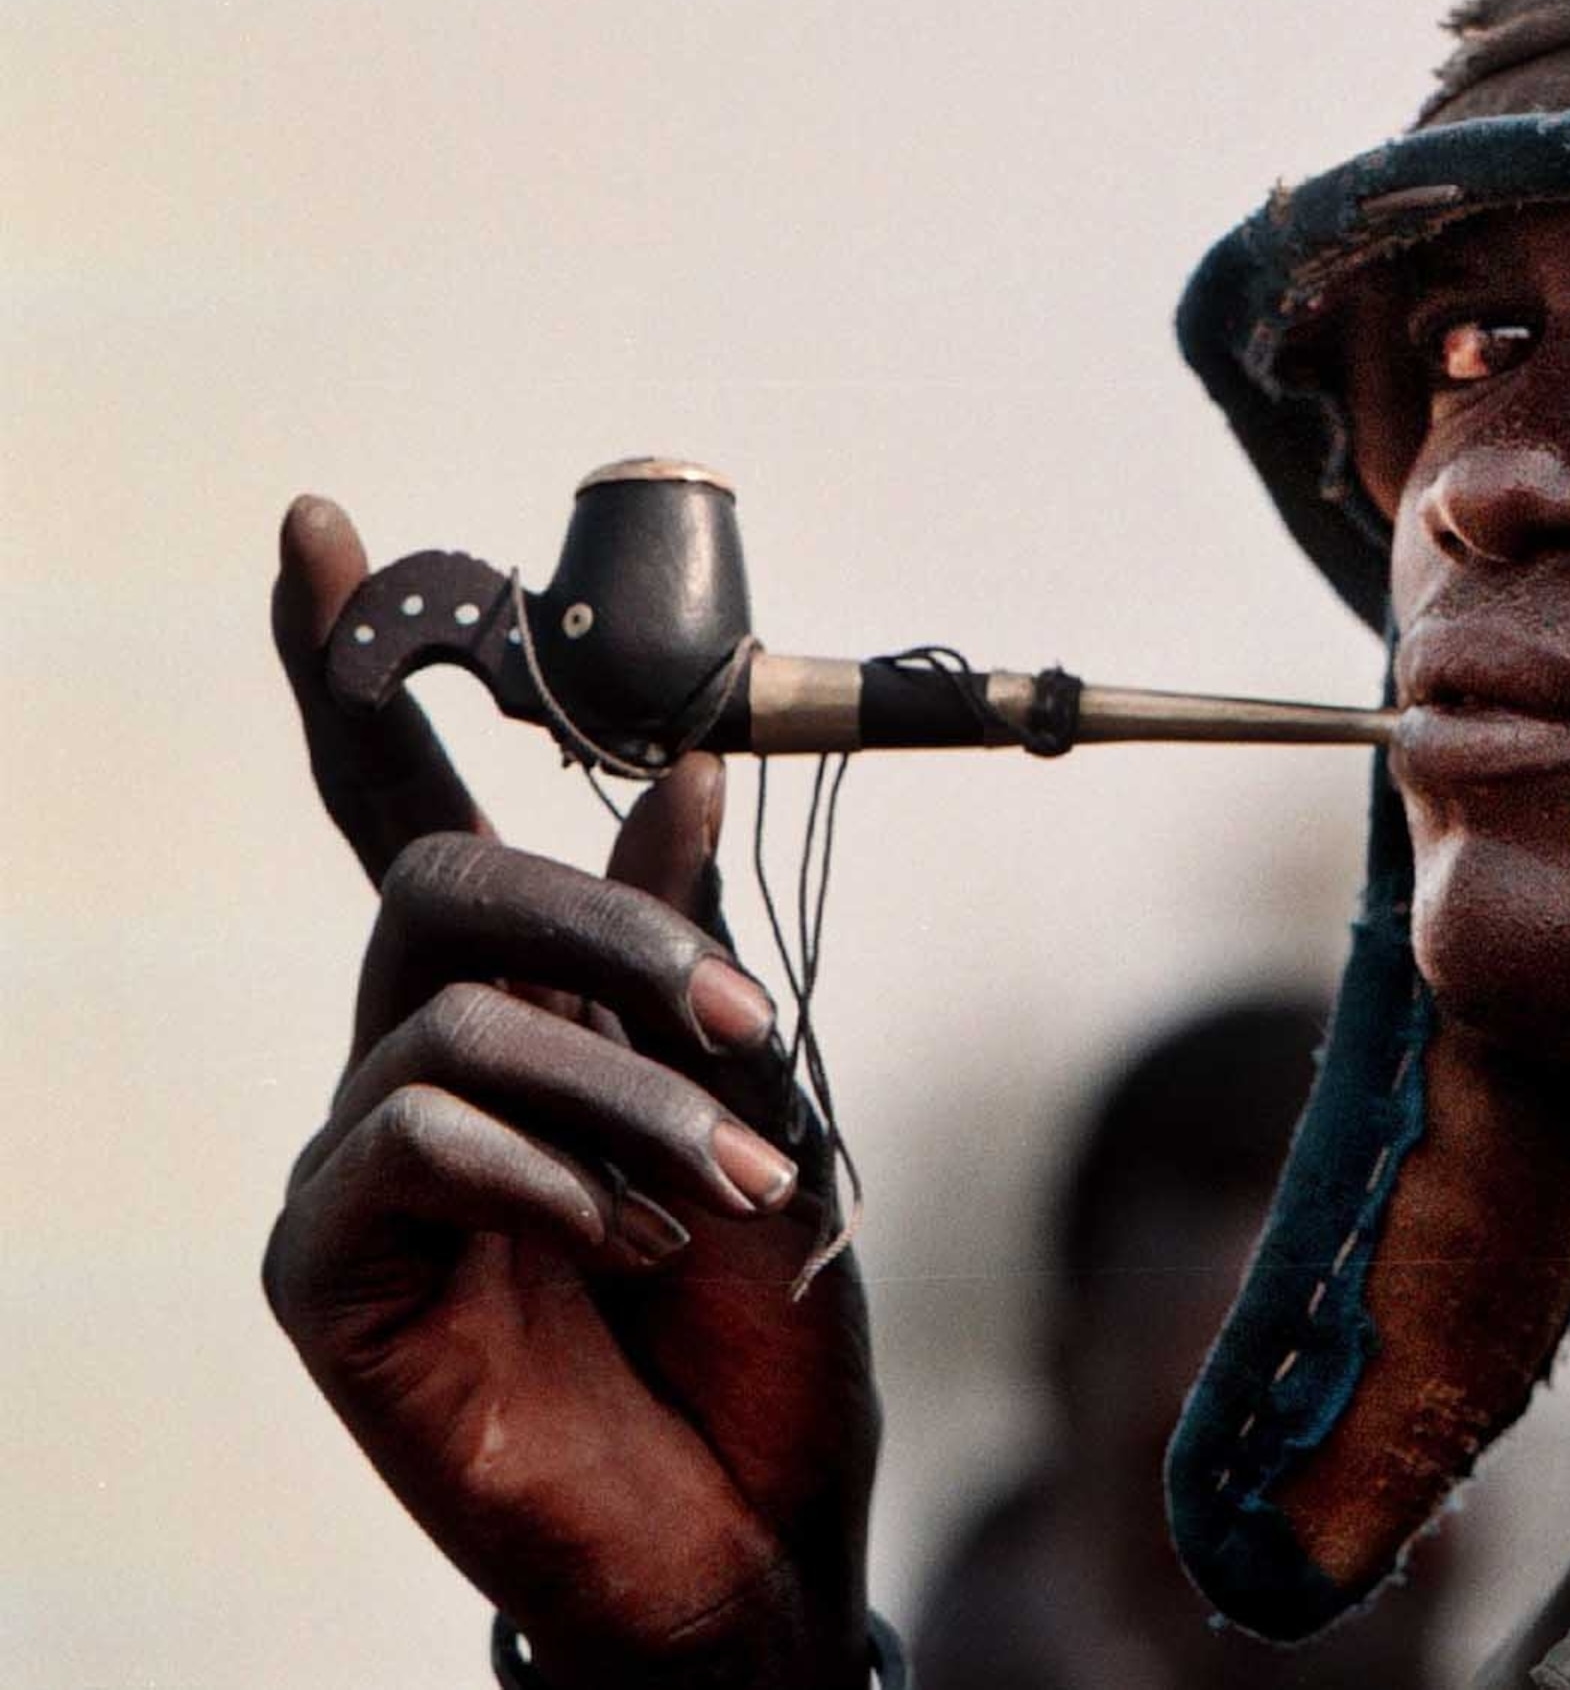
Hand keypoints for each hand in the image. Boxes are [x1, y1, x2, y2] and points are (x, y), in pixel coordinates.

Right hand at [262, 497, 882, 1689]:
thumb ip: (690, 953)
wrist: (746, 1528)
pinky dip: (545, 1173)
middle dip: (601, 922)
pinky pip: (404, 1141)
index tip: (318, 533)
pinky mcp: (324, 1272)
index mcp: (517, 1001)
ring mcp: (355, 1165)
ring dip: (626, 1092)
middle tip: (737, 1021)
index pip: (411, 809)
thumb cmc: (754, 1323)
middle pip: (431, 882)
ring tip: (730, 1197)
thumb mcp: (761, 1109)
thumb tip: (688, 770)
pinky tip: (624, 1245)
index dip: (358, 671)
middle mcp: (411, 1059)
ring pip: (448, 1018)